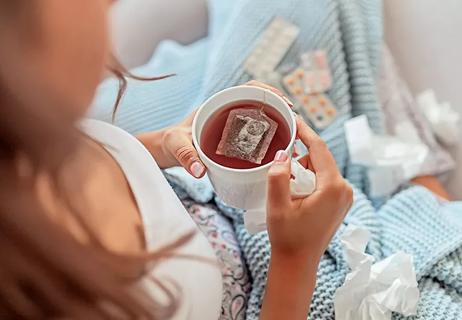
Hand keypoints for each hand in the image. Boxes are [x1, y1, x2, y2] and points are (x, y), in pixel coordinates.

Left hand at [138, 81, 291, 177]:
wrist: (166, 150)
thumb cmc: (170, 142)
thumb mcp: (176, 145)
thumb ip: (186, 156)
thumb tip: (200, 171)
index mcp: (218, 103)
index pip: (250, 88)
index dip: (270, 92)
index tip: (286, 103)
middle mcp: (229, 111)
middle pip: (262, 103)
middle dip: (281, 110)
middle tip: (296, 126)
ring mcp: (233, 125)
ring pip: (262, 120)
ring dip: (278, 125)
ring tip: (292, 140)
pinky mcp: (235, 139)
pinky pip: (256, 135)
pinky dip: (269, 140)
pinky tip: (277, 153)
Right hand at [266, 117, 352, 259]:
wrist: (298, 262)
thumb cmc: (287, 237)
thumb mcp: (276, 205)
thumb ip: (278, 176)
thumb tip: (282, 154)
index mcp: (332, 187)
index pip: (319, 148)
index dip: (304, 131)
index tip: (292, 118)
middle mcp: (344, 189)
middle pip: (319, 158)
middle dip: (299, 157)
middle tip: (279, 168)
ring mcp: (344, 196)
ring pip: (321, 168)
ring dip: (302, 170)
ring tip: (287, 191)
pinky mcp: (340, 201)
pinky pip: (324, 179)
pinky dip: (309, 179)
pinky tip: (296, 194)